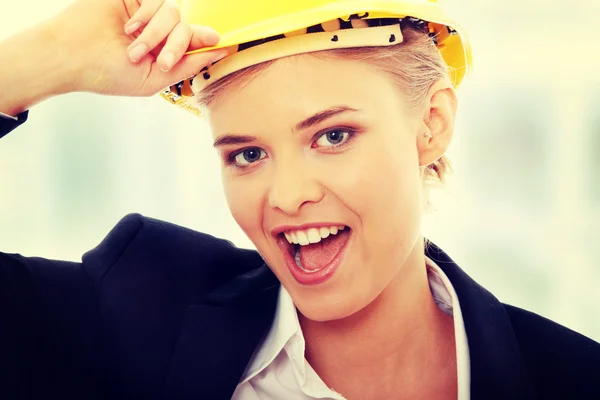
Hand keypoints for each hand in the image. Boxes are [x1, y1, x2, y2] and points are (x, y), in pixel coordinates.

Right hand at [47, 0, 226, 95]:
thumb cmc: (109, 74)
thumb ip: (188, 64)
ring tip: (134, 48)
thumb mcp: (155, 78)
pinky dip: (147, 16)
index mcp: (165, 53)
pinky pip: (158, 0)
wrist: (73, 56)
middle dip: (178, 45)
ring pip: (174, 13)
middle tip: (160, 60)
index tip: (228, 45)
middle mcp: (159, 33)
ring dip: (157, 34)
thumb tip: (220, 50)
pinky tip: (130, 29)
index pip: (196, 43)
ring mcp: (147, 14)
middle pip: (189, 28)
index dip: (211, 43)